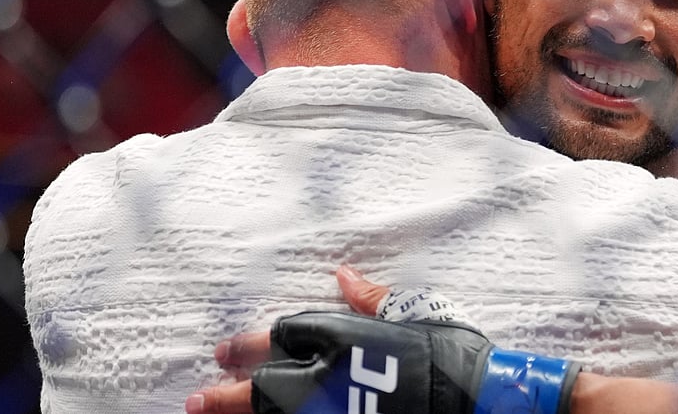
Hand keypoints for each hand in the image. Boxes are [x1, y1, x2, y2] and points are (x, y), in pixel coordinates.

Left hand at [188, 267, 579, 413]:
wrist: (478, 398)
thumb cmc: (449, 351)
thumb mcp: (412, 313)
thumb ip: (371, 299)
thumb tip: (342, 276)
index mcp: (342, 335)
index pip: (283, 334)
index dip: (252, 343)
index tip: (231, 351)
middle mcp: (326, 375)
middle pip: (261, 383)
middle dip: (226, 390)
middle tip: (199, 395)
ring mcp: (331, 410)